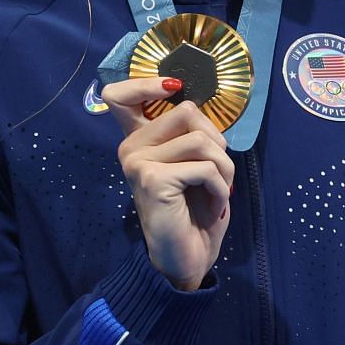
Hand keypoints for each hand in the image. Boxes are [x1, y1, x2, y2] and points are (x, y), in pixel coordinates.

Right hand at [100, 76, 235, 291]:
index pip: (119, 95)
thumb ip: (189, 135)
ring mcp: (138, 162)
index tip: (174, 87)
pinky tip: (213, 206)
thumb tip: (198, 105)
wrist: (186, 262)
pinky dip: (221, 187)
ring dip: (225, 169)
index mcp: (139, 141)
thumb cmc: (194, 214)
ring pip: (202, 140)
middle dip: (218, 143)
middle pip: (188, 111)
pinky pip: (205, 167)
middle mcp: (131, 147)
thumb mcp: (194, 166)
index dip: (146, 82)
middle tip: (218, 174)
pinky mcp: (152, 179)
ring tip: (218, 193)